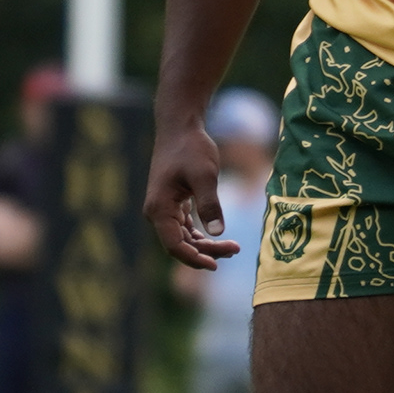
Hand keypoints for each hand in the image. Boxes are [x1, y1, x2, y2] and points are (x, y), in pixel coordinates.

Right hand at [147, 120, 235, 270]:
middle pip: (180, 245)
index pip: (174, 246)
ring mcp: (164, 209)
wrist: (180, 127)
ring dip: (206, 245)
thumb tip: (218, 233)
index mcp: (159, 209)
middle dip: (206, 252)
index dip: (194, 259)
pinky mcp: (173, 204)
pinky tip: (219, 236)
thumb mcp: (204, 175)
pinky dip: (201, 235)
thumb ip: (210, 204)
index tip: (215, 265)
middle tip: (235, 249)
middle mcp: (157, 212)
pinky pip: (185, 228)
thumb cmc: (191, 148)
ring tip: (233, 246)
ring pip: (184, 239)